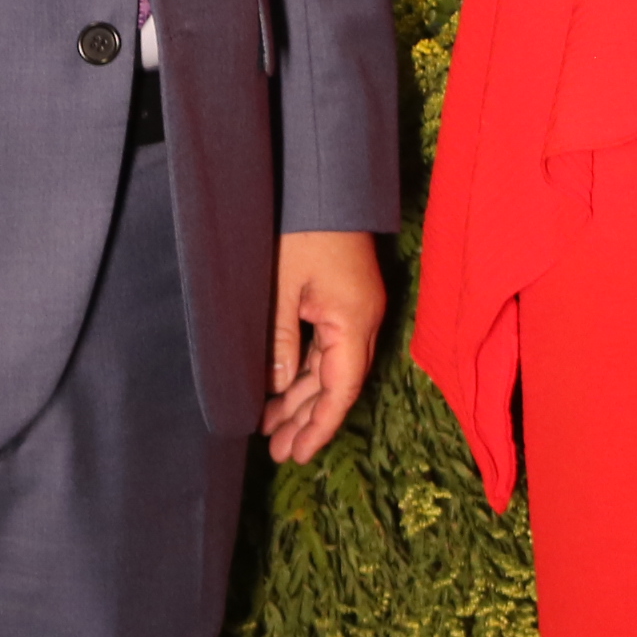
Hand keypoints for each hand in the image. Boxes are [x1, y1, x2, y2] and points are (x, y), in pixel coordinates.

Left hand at [263, 230, 386, 464]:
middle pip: (339, 382)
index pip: (342, 388)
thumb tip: (279, 388)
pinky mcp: (344, 297)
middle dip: (309, 419)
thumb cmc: (302, 228)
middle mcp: (363, 319)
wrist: (323, 181)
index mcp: (354, 320)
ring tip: (273, 427)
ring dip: (304, 397)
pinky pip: (329, 346)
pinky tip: (283, 388)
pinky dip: (306, 370)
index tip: (300, 454)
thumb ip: (280, 340)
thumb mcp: (280, 286)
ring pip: (333, 366)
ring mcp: (356, 307)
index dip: (321, 425)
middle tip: (278, 451)